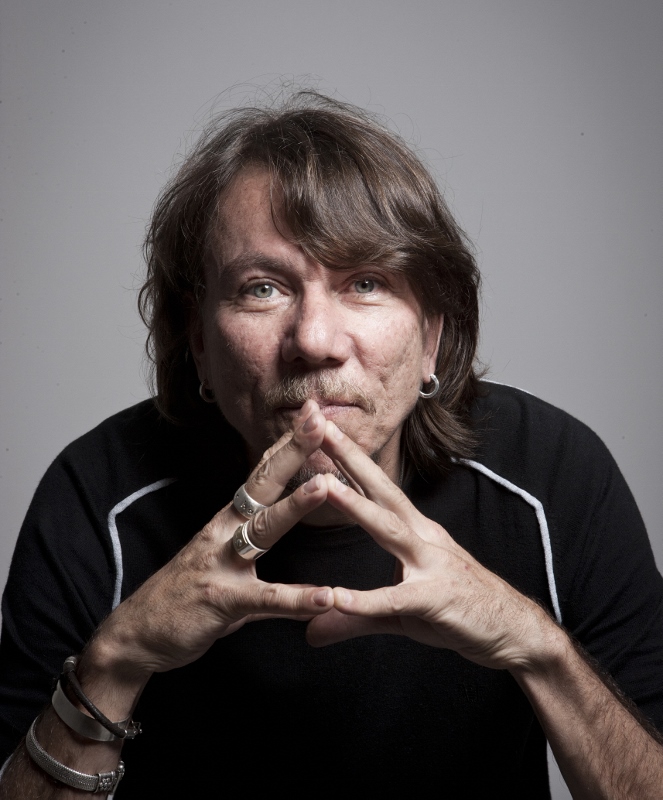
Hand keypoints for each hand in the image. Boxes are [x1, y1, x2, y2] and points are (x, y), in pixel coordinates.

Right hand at [88, 400, 334, 683]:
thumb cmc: (188, 593)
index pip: (262, 472)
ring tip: (325, 485)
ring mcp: (222, 563)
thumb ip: (256, 538)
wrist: (136, 634)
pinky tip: (327, 597)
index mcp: (228, 519)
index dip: (286, 442)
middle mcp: (224, 532)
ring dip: (293, 506)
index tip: (312, 412)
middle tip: (317, 419)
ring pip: (262, 529)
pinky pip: (266, 599)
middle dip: (291, 451)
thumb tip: (285, 515)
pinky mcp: (223, 600)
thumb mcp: (224, 557)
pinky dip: (297, 599)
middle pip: (262, 484)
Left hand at [306, 421, 557, 669]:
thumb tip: (310, 630)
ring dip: (357, 506)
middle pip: (381, 491)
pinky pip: (396, 599)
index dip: (349, 458)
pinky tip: (337, 597)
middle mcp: (422, 538)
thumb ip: (353, 617)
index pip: (376, 488)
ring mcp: (432, 565)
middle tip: (317, 425)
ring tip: (324, 485)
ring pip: (389, 530)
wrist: (514, 631)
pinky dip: (366, 600)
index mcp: (414, 531)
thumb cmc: (456, 610)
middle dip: (349, 457)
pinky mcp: (437, 600)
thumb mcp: (399, 612)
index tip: (321, 428)